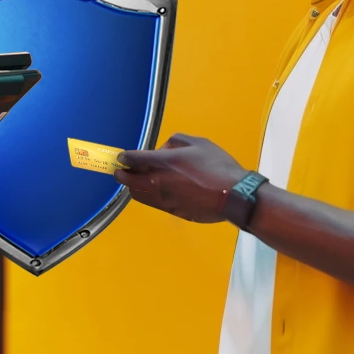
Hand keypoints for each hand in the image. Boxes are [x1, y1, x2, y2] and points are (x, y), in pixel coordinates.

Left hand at [116, 133, 247, 222]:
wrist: (232, 196)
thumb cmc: (217, 166)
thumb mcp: (198, 143)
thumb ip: (175, 142)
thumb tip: (163, 150)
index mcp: (163, 163)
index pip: (134, 159)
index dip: (125, 157)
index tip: (122, 157)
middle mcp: (158, 183)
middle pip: (129, 181)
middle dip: (122, 174)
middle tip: (120, 170)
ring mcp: (164, 199)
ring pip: (138, 195)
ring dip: (133, 187)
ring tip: (135, 181)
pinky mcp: (171, 211)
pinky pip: (152, 203)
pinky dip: (147, 196)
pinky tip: (153, 190)